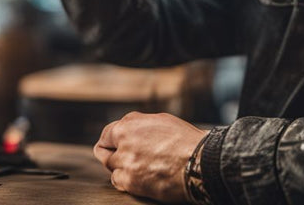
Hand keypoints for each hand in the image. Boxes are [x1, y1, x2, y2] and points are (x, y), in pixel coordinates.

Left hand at [93, 112, 207, 202]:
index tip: (111, 145)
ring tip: (133, 168)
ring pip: (111, 167)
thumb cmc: (186, 140)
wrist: (200, 162)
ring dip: (119, 167)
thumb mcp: (161, 120)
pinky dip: (124, 181)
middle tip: (116, 157)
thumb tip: (129, 129)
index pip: (106, 134)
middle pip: (103, 152)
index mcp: (129, 125)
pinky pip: (117, 182)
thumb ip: (139, 124)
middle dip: (110, 154)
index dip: (109, 140)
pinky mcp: (132, 182)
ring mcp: (127, 164)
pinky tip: (135, 178)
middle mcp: (124, 143)